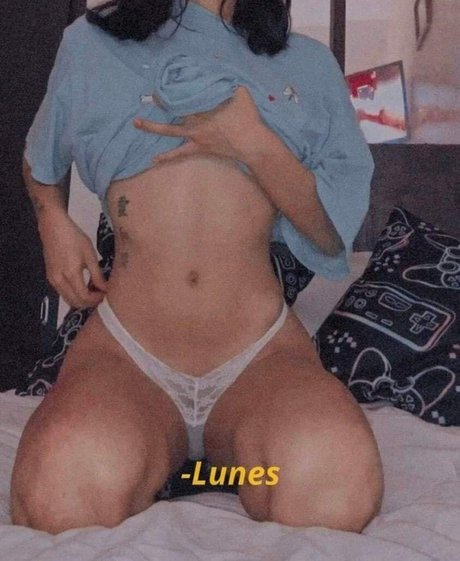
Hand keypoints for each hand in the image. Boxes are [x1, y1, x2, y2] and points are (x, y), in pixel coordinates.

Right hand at [38, 209, 107, 308]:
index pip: (84, 297)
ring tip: (93, 292)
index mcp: (71, 274)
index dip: (96, 299)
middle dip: (89, 303)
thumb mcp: (90, 255)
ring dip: (81, 300)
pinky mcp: (50, 277)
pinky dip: (73, 294)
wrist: (53, 227)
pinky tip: (83, 287)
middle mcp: (59, 280)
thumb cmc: (74, 238)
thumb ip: (97, 274)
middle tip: (100, 296)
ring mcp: (52, 280)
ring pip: (67, 299)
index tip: (105, 295)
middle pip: (75, 302)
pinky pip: (62, 293)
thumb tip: (105, 289)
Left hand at [133, 86, 266, 163]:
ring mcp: (195, 135)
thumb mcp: (240, 92)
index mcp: (203, 104)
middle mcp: (195, 119)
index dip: (171, 86)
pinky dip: (166, 157)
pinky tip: (153, 159)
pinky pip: (179, 154)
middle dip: (159, 101)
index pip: (182, 93)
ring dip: (152, 127)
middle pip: (172, 108)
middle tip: (146, 96)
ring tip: (136, 123)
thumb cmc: (247, 118)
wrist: (251, 142)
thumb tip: (220, 75)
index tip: (162, 80)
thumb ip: (228, 82)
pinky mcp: (199, 149)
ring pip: (169, 131)